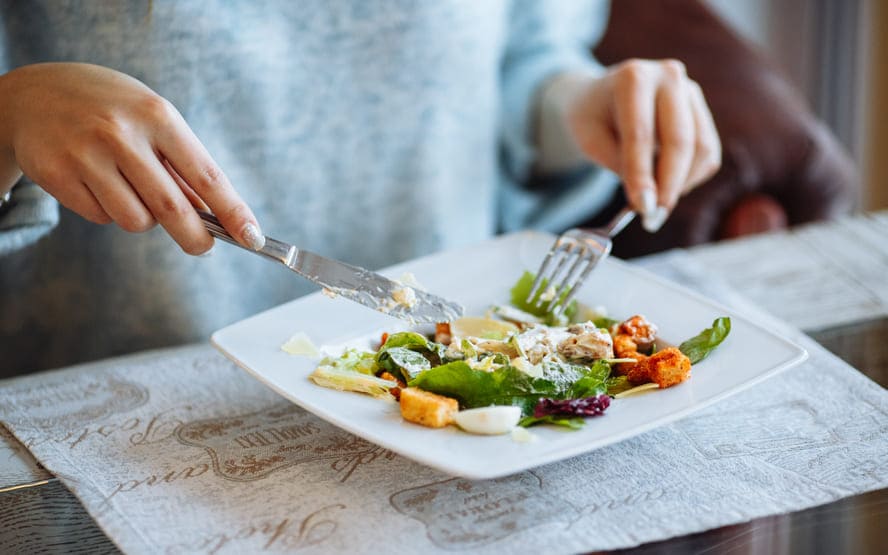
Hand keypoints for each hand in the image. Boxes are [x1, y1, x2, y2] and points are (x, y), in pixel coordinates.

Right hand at [0, 62, 262, 253]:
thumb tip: (215, 217)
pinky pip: (101, 217)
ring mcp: (86, 155)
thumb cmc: (112, 110)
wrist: (34, 94)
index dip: (233, 211)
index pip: (206, 175)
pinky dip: (107, 211)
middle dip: (195, 238)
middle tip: (203, 247)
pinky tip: (94, 181)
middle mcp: (122, 134)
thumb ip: (181, 166)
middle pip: (172, 209)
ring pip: (136, 220)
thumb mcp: (152, 120)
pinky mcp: (57, 175)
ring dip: (143, 218)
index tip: (252, 237)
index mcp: (158, 116)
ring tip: (129, 188)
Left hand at [561, 59, 720, 231]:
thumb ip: (618, 165)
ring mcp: (691, 91)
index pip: (640, 134)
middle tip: (653, 218)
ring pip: (701, 149)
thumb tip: (649, 200)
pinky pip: (707, 153)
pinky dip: (690, 177)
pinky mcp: (702, 110)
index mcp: (633, 78)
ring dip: (681, 184)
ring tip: (655, 202)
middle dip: (668, 186)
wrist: (601, 96)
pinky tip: (665, 183)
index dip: (642, 174)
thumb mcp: (589, 140)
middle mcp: (669, 77)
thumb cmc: (592, 119)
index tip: (642, 207)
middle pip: (679, 141)